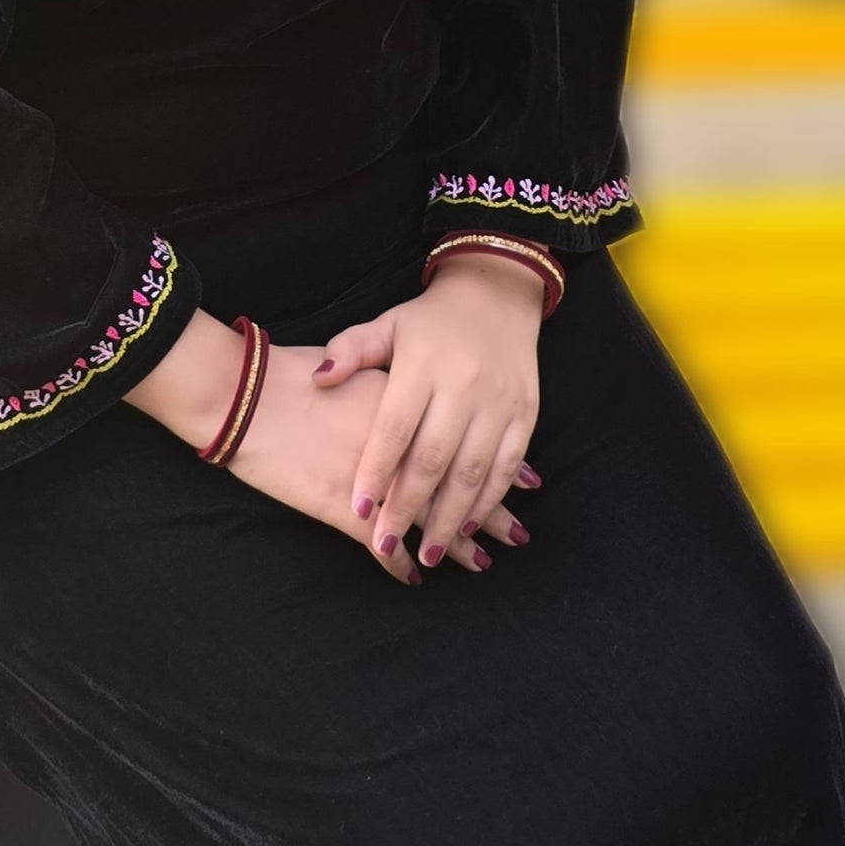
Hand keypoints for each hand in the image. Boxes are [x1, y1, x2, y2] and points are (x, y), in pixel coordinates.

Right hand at [127, 311, 501, 582]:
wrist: (248, 396)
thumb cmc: (292, 375)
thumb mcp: (353, 364)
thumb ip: (388, 382)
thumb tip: (414, 397)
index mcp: (409, 410)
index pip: (467, 443)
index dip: (499, 465)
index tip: (530, 481)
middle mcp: (404, 450)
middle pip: (459, 486)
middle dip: (491, 513)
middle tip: (518, 534)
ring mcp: (377, 485)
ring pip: (430, 520)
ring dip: (456, 545)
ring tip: (482, 563)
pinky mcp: (345, 510)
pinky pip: (382, 547)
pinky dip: (398, 565)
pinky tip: (412, 578)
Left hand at [311, 250, 546, 576]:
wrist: (497, 293)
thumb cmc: (430, 320)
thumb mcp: (387, 324)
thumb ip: (351, 350)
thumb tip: (319, 377)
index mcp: (423, 366)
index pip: (395, 427)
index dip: (376, 471)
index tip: (358, 508)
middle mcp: (463, 387)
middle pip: (433, 458)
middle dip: (409, 507)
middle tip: (386, 543)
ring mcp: (498, 403)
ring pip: (473, 471)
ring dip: (451, 517)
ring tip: (430, 553)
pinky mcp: (525, 413)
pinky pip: (507, 465)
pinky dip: (491, 499)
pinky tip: (472, 525)